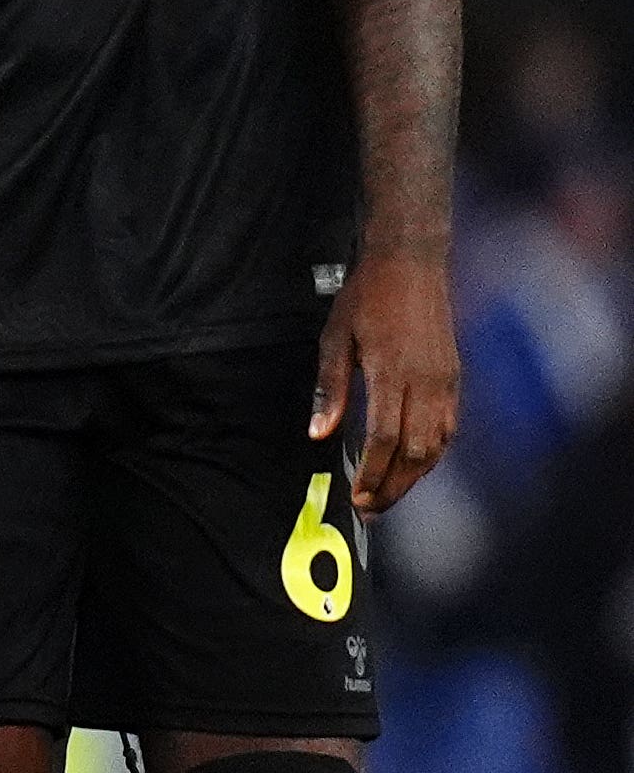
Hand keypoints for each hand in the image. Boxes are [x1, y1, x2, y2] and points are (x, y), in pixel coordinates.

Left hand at [314, 248, 458, 513]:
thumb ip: (331, 389)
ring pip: (438, 446)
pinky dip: (433, 453)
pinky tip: (415, 463)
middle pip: (416, 453)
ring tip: (389, 492)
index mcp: (392, 374)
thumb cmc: (367, 298)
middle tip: (372, 507)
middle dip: (394, 486)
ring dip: (415, 476)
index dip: (373, 473)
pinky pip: (448, 428)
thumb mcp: (335, 338)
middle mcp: (426, 384)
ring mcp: (445, 382)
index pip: (384, 440)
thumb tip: (318, 432)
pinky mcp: (454, 378)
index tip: (358, 495)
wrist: (410, 264)